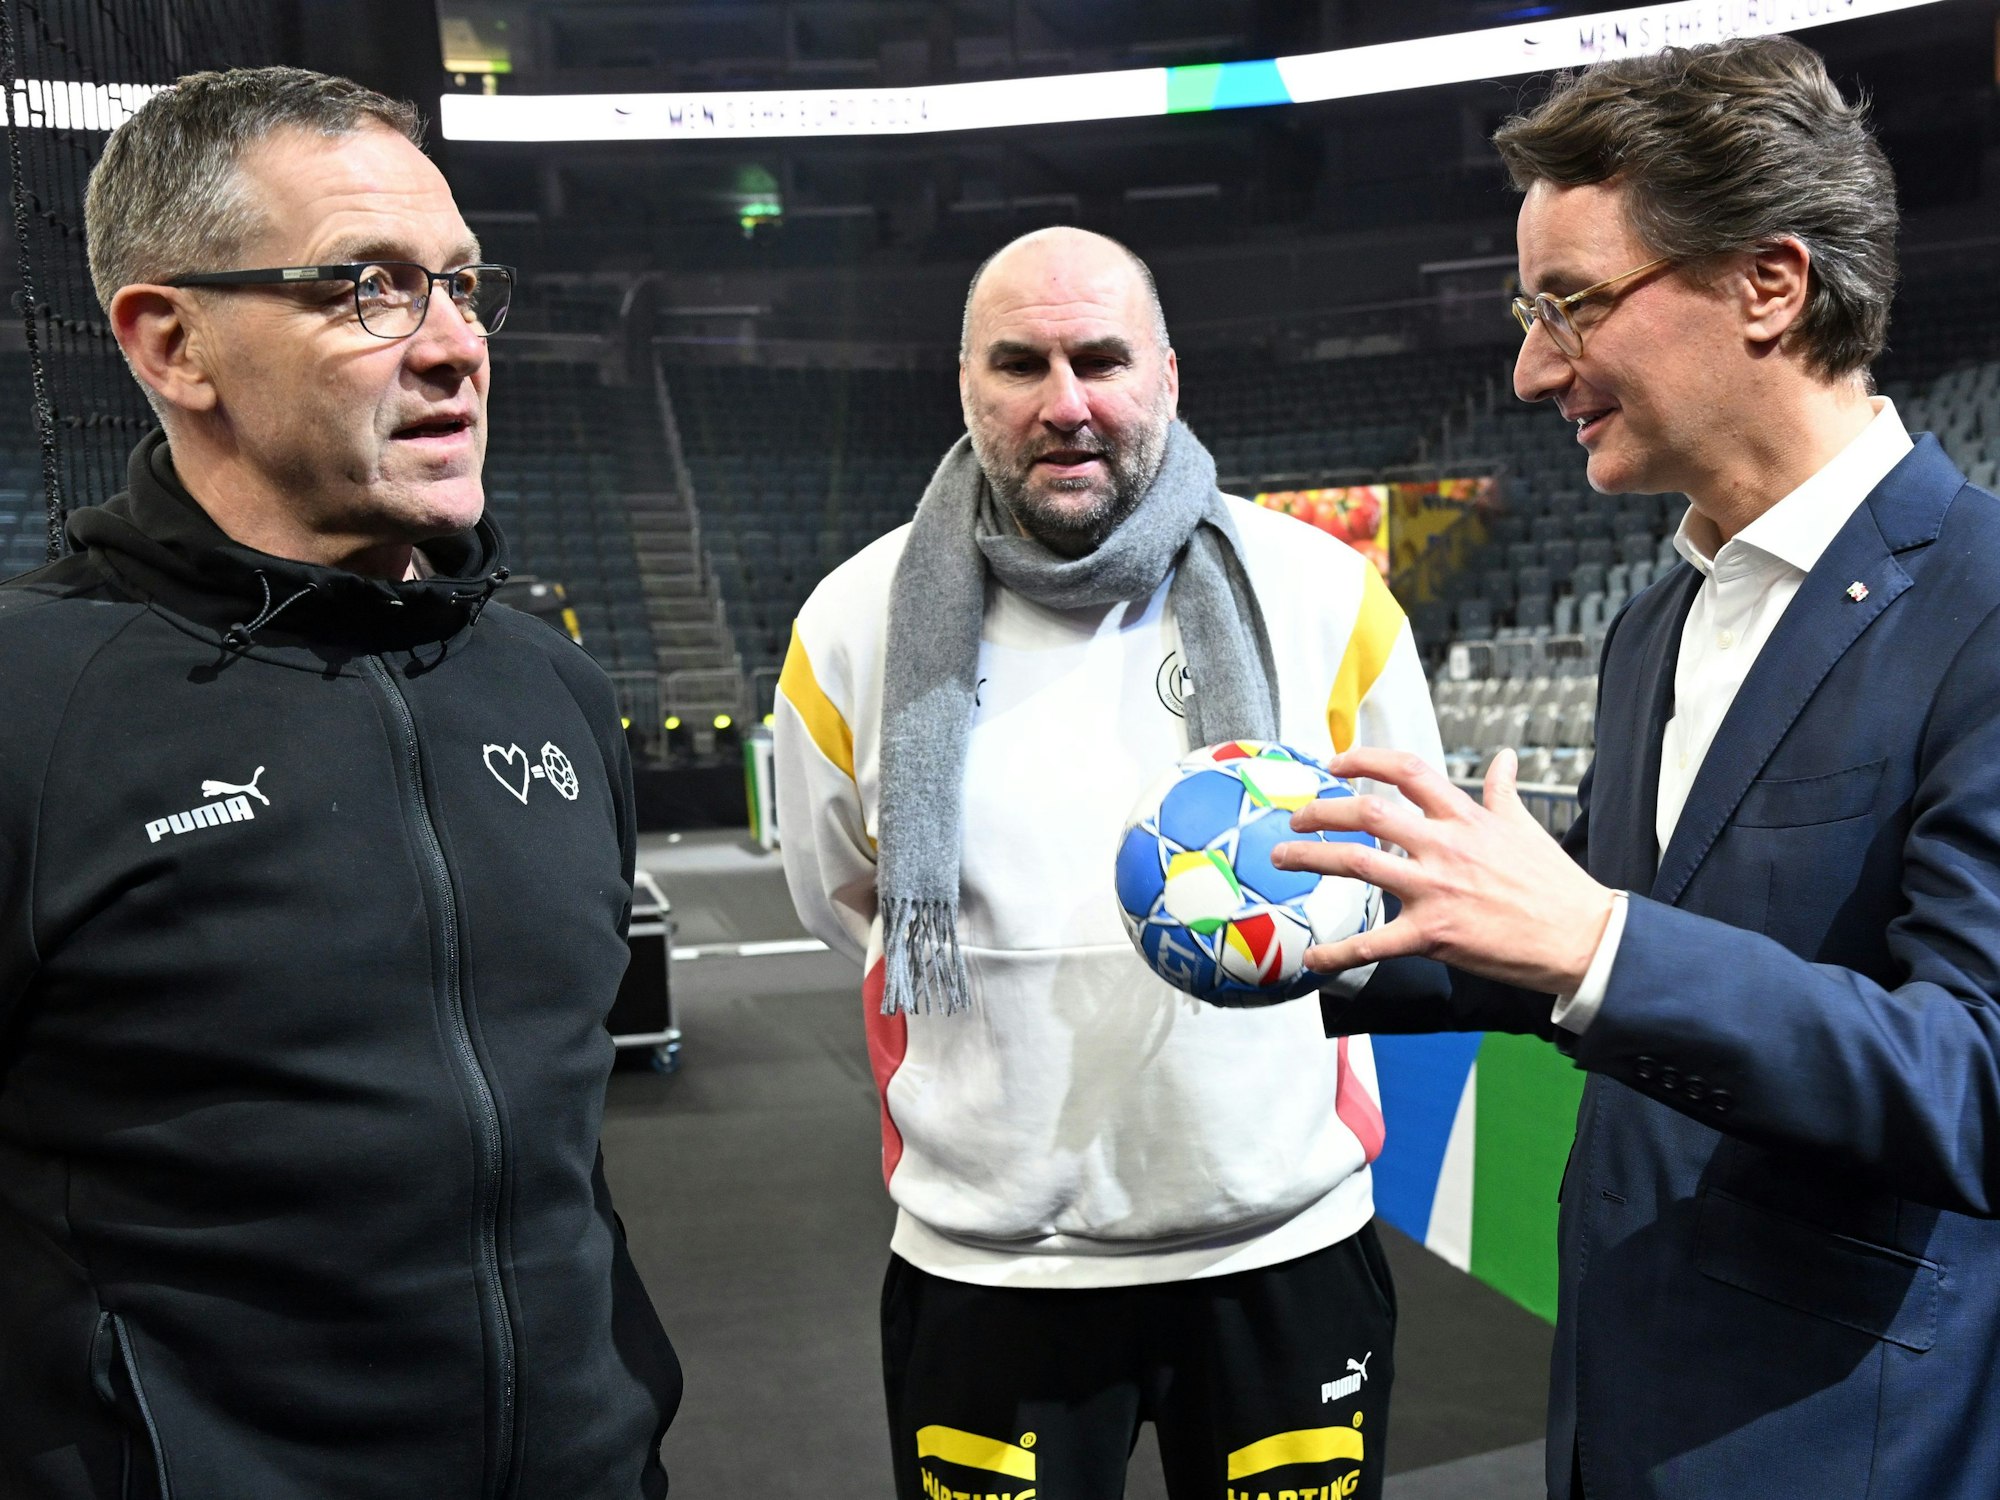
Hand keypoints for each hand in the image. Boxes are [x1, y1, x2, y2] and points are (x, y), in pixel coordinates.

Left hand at [1272, 747, 1616, 995]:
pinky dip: (1338, 952)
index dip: (1365, 760)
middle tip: (1294, 817)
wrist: (1582, 937)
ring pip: (1358, 865)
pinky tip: (1313, 958)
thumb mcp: (1525, 827)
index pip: (1407, 771)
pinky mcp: (1434, 935)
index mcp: (1465, 817)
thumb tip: (1504, 758)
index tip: (1335, 762)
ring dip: (1311, 859)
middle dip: (1321, 811)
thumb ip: (1503, 791)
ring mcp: (1436, 890)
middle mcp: (1444, 847)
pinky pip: (1374, 943)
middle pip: (1368, 814)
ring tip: (1281, 858)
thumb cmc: (1554, 884)